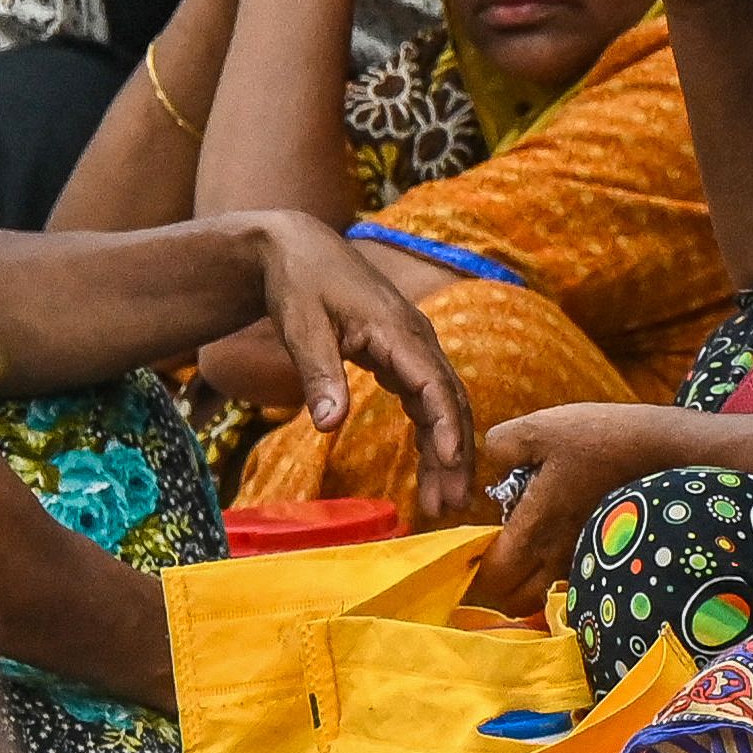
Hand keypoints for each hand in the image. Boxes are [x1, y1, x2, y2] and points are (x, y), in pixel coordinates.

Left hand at [229, 212, 478, 517]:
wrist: (297, 248)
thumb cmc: (298, 283)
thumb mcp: (302, 326)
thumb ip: (319, 374)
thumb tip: (328, 425)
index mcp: (397, 330)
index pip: (434, 384)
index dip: (445, 426)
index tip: (449, 463)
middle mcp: (417, 339)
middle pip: (450, 402)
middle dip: (455, 454)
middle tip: (452, 505)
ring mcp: (414, 347)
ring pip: (444, 405)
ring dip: (447, 452)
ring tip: (444, 500)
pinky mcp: (403, 356)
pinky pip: (428, 400)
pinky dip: (431, 434)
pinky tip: (431, 466)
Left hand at [469, 402, 703, 608]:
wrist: (669, 451)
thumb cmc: (602, 439)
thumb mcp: (541, 427)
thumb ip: (502, 445)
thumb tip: (493, 459)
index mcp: (534, 529)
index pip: (494, 576)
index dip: (476, 570)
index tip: (472, 549)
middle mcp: (557, 556)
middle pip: (516, 600)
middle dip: (499, 586)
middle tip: (496, 553)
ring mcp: (585, 559)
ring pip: (544, 593)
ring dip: (529, 581)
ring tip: (528, 548)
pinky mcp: (606, 553)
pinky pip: (570, 579)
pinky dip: (556, 572)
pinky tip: (560, 540)